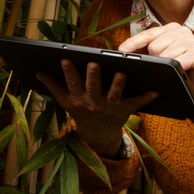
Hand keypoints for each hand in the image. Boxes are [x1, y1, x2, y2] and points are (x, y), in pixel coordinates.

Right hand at [38, 59, 157, 157]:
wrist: (98, 134)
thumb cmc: (80, 112)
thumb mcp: (65, 101)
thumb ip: (53, 86)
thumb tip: (38, 72)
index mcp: (79, 98)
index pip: (72, 83)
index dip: (69, 72)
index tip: (66, 59)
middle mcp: (94, 102)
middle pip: (93, 87)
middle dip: (93, 76)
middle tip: (94, 63)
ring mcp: (110, 106)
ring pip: (114, 94)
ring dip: (118, 84)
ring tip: (122, 73)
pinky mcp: (125, 109)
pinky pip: (136, 103)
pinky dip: (146, 97)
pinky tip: (155, 90)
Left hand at [121, 24, 193, 94]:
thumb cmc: (180, 65)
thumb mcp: (163, 54)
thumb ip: (148, 49)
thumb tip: (126, 51)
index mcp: (171, 28)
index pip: (148, 34)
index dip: (133, 42)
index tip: (121, 50)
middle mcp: (181, 31)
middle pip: (154, 46)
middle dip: (154, 59)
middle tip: (163, 66)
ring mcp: (190, 41)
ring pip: (163, 56)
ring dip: (165, 66)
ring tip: (173, 69)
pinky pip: (176, 63)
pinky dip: (174, 70)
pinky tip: (178, 71)